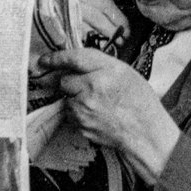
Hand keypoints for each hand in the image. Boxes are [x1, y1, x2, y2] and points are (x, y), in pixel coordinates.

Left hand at [34, 45, 180, 181]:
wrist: (145, 132)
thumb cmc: (139, 102)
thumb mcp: (125, 72)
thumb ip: (99, 65)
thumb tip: (74, 63)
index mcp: (106, 70)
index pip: (74, 58)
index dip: (56, 58)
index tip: (44, 60)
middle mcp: (93, 88)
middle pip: (64, 81)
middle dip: (72, 83)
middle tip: (89, 87)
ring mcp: (85, 109)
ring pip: (67, 99)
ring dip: (75, 99)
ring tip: (97, 104)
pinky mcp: (81, 125)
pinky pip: (72, 115)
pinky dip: (80, 114)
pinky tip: (97, 115)